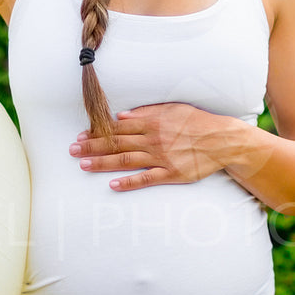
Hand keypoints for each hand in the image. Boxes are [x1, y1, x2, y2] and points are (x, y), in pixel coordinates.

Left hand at [69, 103, 234, 190]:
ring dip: (102, 163)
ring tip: (83, 166)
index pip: (117, 128)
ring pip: (125, 160)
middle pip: (116, 143)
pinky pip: (146, 179)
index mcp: (151, 122)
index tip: (80, 136)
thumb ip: (146, 112)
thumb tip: (122, 116)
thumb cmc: (198, 122)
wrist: (222, 140)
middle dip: (91, 147)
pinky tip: (112, 185)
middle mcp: (152, 139)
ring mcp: (161, 157)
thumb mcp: (172, 109)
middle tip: (71, 151)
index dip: (97, 132)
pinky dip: (128, 182)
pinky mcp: (171, 174)